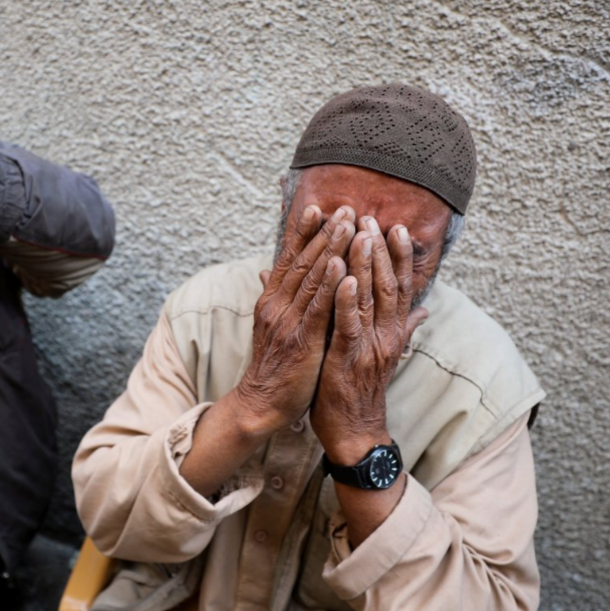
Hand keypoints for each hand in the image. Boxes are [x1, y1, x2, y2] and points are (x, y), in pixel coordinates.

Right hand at [231, 204, 354, 435]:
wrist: (262, 403)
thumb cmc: (274, 365)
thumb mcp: (272, 325)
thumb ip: (276, 296)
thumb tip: (268, 271)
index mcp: (273, 301)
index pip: (289, 259)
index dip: (303, 232)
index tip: (318, 207)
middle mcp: (277, 305)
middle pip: (302, 261)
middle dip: (324, 233)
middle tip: (344, 208)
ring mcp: (288, 321)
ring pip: (311, 278)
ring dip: (330, 249)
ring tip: (347, 224)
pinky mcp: (301, 341)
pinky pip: (317, 309)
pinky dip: (329, 285)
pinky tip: (340, 266)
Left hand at [311, 217, 428, 465]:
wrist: (354, 432)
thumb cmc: (361, 390)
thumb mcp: (384, 353)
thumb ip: (403, 327)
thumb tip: (424, 308)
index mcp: (392, 331)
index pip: (399, 286)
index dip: (398, 256)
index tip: (394, 227)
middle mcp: (386, 335)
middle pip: (388, 284)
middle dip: (380, 250)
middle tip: (372, 217)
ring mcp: (370, 347)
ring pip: (371, 299)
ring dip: (365, 265)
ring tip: (360, 234)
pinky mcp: (349, 359)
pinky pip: (350, 326)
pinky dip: (348, 300)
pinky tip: (345, 277)